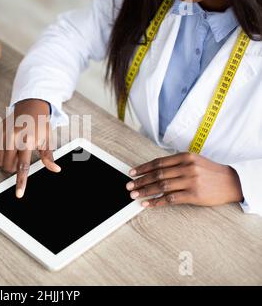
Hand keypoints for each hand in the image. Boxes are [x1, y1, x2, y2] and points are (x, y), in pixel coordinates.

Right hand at [0, 99, 60, 197]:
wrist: (30, 106)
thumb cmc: (41, 124)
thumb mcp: (47, 139)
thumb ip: (48, 157)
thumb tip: (55, 169)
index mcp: (27, 140)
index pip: (23, 167)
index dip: (21, 182)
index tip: (19, 194)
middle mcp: (12, 137)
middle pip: (8, 166)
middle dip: (14, 168)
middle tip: (22, 158)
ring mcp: (2, 134)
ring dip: (6, 162)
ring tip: (15, 152)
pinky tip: (7, 146)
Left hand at [126, 152, 242, 207]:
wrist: (232, 182)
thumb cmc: (210, 172)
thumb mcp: (194, 161)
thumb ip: (176, 163)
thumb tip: (153, 171)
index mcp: (185, 157)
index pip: (158, 162)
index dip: (143, 168)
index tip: (132, 172)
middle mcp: (187, 167)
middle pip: (157, 174)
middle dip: (140, 180)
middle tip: (128, 185)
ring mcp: (190, 181)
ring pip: (161, 186)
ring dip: (145, 191)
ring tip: (134, 194)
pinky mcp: (194, 195)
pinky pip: (171, 199)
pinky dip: (157, 202)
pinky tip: (148, 204)